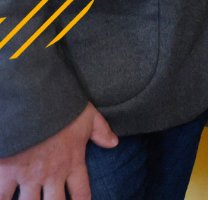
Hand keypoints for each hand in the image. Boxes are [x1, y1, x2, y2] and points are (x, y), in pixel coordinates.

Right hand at [0, 102, 116, 199]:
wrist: (35, 100)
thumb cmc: (64, 106)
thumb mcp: (88, 116)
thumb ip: (102, 131)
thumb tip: (114, 143)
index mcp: (72, 161)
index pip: (81, 193)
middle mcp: (52, 174)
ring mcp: (29, 176)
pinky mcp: (7, 173)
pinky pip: (3, 197)